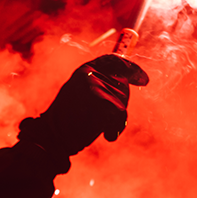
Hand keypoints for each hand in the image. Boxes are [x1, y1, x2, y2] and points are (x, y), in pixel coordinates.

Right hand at [18, 54, 148, 167]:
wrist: (52, 137)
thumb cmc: (66, 120)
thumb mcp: (80, 95)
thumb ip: (99, 85)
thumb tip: (128, 80)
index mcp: (84, 70)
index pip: (113, 60)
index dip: (131, 68)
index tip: (144, 79)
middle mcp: (89, 73)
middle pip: (122, 86)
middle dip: (119, 104)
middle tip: (100, 118)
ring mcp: (95, 86)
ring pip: (121, 103)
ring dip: (115, 120)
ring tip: (94, 125)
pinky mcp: (101, 101)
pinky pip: (120, 115)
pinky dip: (115, 128)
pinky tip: (104, 134)